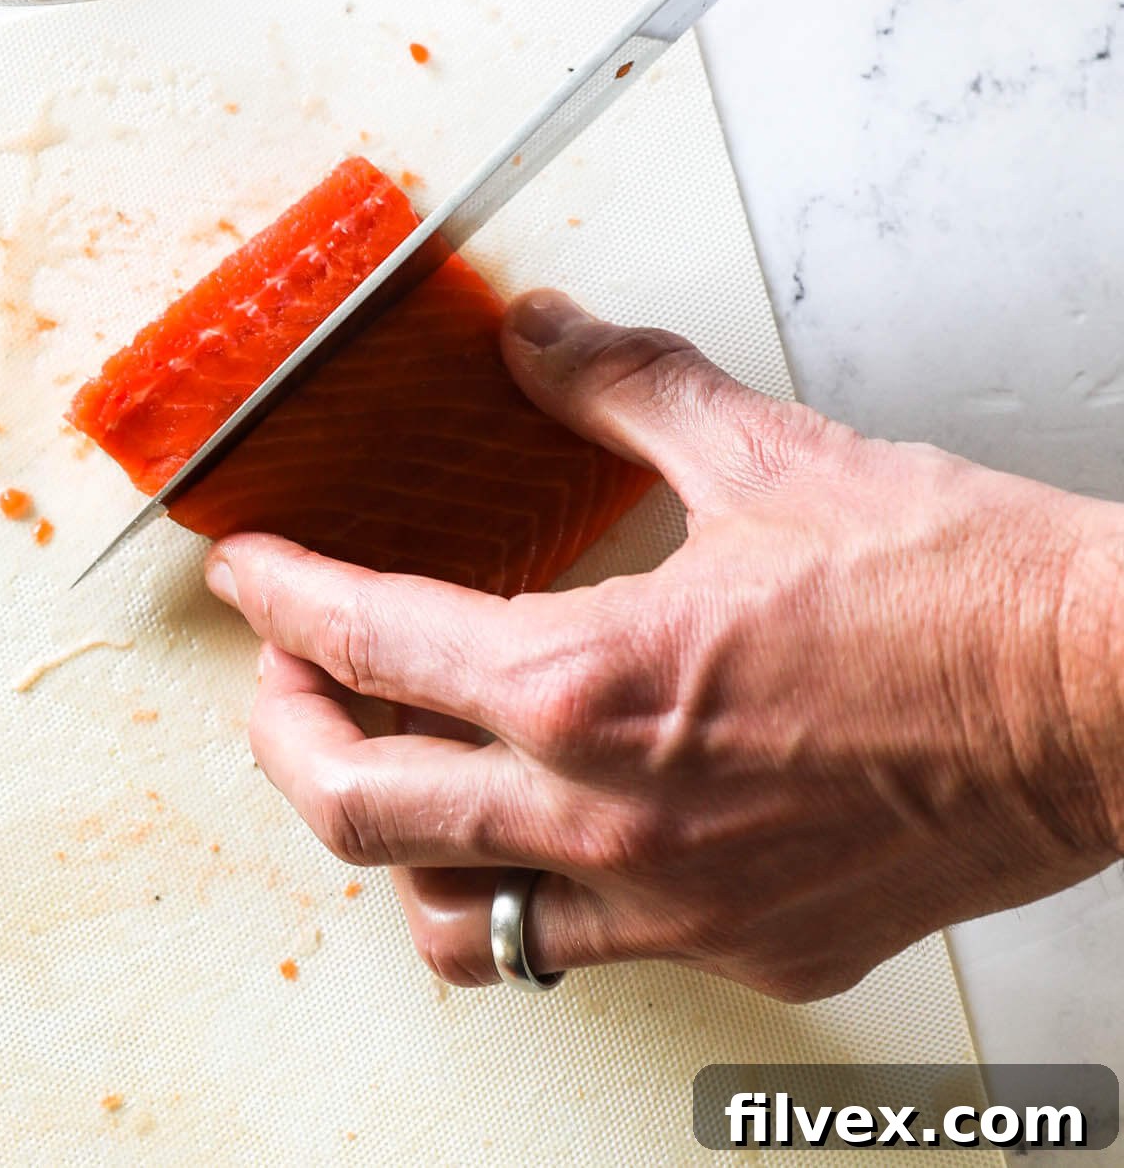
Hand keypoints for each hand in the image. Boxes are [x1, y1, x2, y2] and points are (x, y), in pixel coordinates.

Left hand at [205, 292, 1122, 995]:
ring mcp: (674, 906)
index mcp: (593, 683)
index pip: (372, 641)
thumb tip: (538, 335)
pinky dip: (531, 894)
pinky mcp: (747, 951)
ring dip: (393, 844)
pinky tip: (549, 833)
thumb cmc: (954, 585)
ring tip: (394, 768)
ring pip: (456, 924)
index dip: (284, 600)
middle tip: (279, 675)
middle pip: (357, 809)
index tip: (249, 574)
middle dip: (283, 732)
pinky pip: (585, 951)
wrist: (1101, 697)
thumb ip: (618, 387)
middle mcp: (610, 818)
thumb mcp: (762, 449)